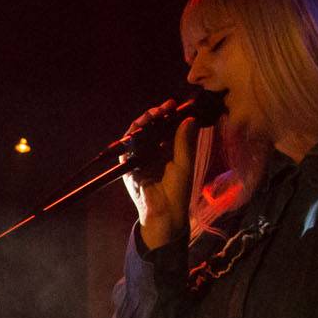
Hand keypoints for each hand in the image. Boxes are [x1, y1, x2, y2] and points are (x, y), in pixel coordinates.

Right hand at [120, 102, 197, 249]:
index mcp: (167, 150)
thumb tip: (190, 119)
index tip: (174, 105)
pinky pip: (127, 148)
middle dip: (155, 115)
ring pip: (137, 135)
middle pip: (150, 128)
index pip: (165, 127)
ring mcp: (139, 158)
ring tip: (153, 114)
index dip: (169, 115)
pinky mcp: (128, 166)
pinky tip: (141, 128)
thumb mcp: (184, 163)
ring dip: (143, 123)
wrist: (164, 212)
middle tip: (164, 107)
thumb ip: (184, 142)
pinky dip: (132, 137)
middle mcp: (152, 152)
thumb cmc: (178, 190)